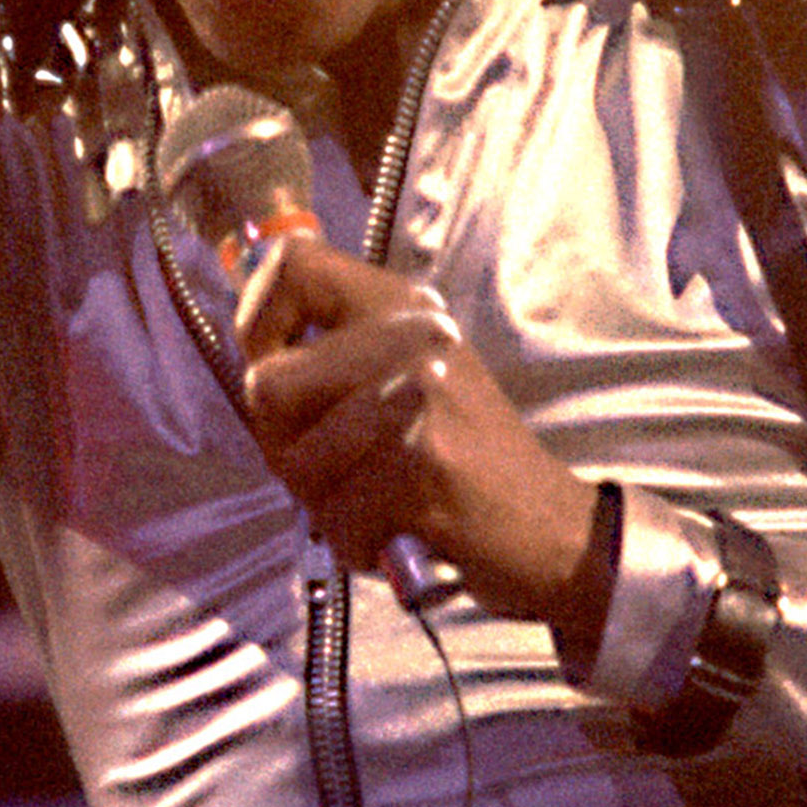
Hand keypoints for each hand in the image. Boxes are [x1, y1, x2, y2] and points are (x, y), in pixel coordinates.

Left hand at [236, 232, 599, 635]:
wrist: (553, 529)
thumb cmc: (469, 461)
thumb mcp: (414, 376)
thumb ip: (338, 356)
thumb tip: (253, 354)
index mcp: (403, 309)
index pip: (293, 265)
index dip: (258, 316)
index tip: (273, 361)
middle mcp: (411, 339)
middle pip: (266, 385)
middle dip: (286, 447)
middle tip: (338, 473)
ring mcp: (417, 398)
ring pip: (294, 462)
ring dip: (326, 505)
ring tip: (378, 504)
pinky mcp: (421, 465)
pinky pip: (336, 516)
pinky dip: (357, 542)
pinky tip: (399, 533)